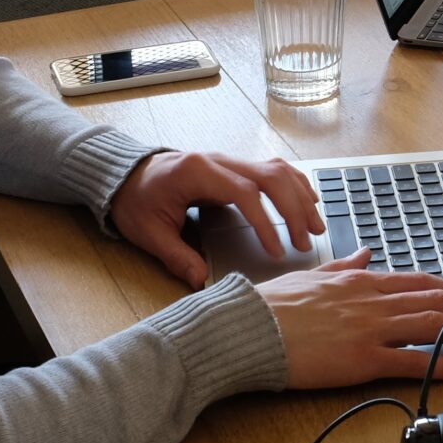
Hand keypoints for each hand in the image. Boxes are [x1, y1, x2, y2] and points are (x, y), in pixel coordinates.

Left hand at [108, 149, 324, 289]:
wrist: (127, 175)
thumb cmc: (137, 201)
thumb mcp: (149, 232)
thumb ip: (176, 256)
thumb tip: (201, 282)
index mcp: (198, 172)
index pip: (245, 193)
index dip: (266, 222)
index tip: (277, 250)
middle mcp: (220, 160)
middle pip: (271, 176)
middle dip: (294, 209)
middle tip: (306, 242)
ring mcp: (229, 161)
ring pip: (278, 169)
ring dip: (300, 195)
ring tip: (316, 225)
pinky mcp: (234, 167)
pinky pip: (272, 169)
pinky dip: (294, 184)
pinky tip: (307, 201)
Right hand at [260, 252, 442, 386]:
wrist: (247, 328)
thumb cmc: (272, 306)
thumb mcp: (313, 275)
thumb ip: (344, 267)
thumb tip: (365, 253)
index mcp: (362, 280)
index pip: (420, 281)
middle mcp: (373, 300)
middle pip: (438, 301)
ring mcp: (370, 329)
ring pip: (434, 326)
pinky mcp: (362, 359)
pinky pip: (412, 362)